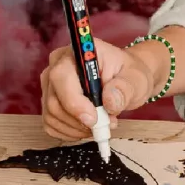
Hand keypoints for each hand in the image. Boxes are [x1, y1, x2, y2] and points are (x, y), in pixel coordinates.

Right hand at [41, 39, 157, 140]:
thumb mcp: (135, 78)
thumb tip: (109, 101)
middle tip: (106, 124)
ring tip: (102, 125)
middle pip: (54, 101)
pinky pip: (51, 125)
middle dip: (80, 120)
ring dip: (77, 128)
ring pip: (51, 116)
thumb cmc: (129, 74)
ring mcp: (50, 85)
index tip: (93, 119)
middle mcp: (57, 65)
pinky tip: (87, 128)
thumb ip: (124, 88)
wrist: (127, 80)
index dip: (74, 102)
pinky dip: (70, 132)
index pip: (62, 76)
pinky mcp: (49, 102)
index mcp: (78, 52)